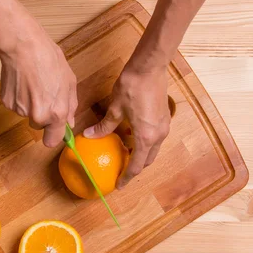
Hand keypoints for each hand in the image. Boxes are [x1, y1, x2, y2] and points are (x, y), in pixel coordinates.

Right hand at [0, 23, 77, 146]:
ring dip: (30, 104)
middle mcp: (38, 115)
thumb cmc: (49, 59)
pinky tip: (22, 82)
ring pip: (27, 114)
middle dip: (42, 115)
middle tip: (43, 94)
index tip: (53, 131)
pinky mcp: (7, 102)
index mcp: (56, 113)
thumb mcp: (69, 82)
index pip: (51, 141)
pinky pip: (15, 106)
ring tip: (33, 83)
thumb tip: (69, 123)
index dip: (52, 136)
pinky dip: (19, 97)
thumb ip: (70, 106)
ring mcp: (20, 110)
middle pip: (38, 126)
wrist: (23, 46)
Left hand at [84, 65, 170, 188]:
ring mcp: (164, 127)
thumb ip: (104, 126)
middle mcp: (158, 135)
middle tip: (121, 173)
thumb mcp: (115, 108)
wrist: (150, 67)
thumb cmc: (132, 86)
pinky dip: (145, 144)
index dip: (127, 177)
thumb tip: (88, 135)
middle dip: (135, 168)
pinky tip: (132, 139)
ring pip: (153, 150)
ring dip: (141, 156)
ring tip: (126, 156)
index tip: (119, 185)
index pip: (136, 165)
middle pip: (147, 160)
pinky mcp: (164, 118)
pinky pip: (155, 139)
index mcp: (146, 136)